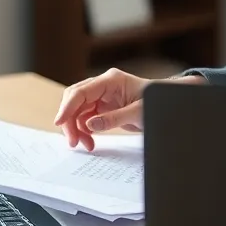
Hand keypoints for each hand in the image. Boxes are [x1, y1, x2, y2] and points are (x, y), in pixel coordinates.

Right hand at [53, 68, 207, 149]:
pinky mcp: (102, 107)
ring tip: (86, 145)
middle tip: (73, 141)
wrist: (167, 103)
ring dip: (77, 129)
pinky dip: (84, 131)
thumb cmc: (155, 102)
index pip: (81, 91)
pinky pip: (85, 118)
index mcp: (110, 80)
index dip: (67, 106)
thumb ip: (114, 119)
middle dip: (69, 120)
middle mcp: (102, 86)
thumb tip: (90, 125)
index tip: (59, 122)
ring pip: (77, 111)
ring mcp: (101, 96)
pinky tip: (90, 142)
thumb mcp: (138, 112)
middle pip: (74, 100)